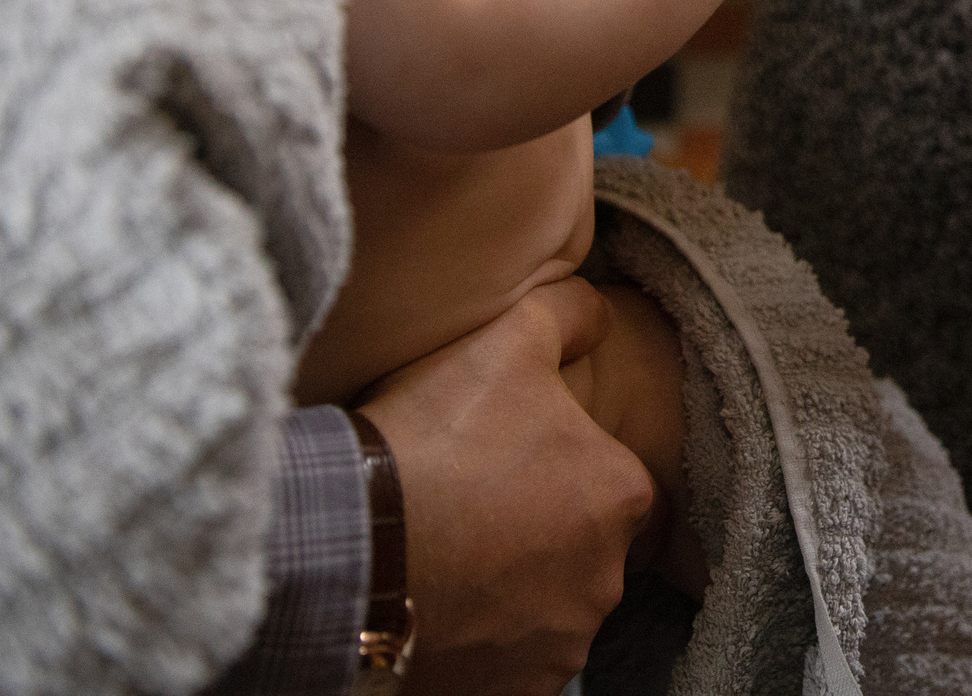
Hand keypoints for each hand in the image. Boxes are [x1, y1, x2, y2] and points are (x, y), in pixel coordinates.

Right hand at [359, 280, 656, 695]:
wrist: (350, 547)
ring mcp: (558, 646)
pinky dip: (481, 642)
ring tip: (446, 558)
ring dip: (511, 591)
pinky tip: (435, 606)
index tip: (517, 465)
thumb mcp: (506, 339)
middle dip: (541, 534)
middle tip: (474, 509)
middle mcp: (605, 581)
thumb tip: (598, 313)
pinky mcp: (512, 692)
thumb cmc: (434, 440)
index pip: (620, 484)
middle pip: (584, 551)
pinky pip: (508, 664)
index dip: (571, 469)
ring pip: (547, 610)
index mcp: (622, 496)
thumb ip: (568, 315)